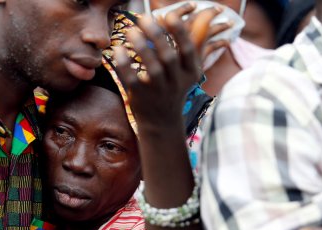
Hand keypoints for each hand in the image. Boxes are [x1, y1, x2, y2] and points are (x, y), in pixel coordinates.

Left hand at [114, 4, 219, 128]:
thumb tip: (204, 16)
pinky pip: (132, 79)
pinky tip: (117, 50)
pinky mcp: (140, 97)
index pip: (188, 50)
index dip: (179, 32)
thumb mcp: (189, 71)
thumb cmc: (174, 88)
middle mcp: (176, 82)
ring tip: (131, 30)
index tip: (169, 15)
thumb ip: (196, 45)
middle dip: (157, 36)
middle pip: (169, 57)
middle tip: (144, 18)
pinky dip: (124, 64)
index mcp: (190, 72)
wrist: (162, 123)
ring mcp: (158, 91)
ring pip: (152, 68)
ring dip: (141, 47)